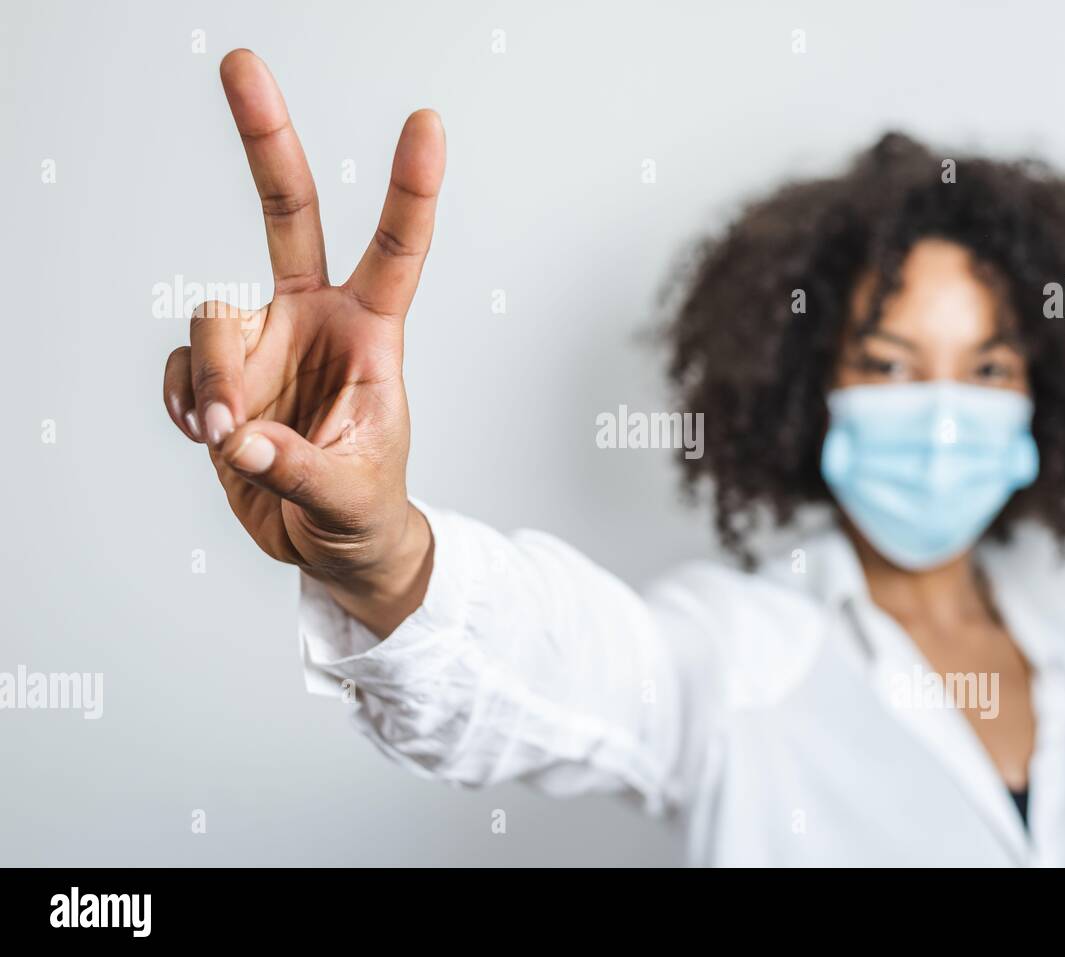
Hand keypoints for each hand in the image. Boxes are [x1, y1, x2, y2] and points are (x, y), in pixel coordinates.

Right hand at [162, 49, 442, 635]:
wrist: (330, 544)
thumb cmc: (365, 508)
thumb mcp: (352, 496)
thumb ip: (300, 469)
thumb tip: (242, 439)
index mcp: (372, 333)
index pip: (396, 250)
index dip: (409, 188)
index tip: (426, 122)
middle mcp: (314, 318)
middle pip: (289, 213)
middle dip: (266, 140)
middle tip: (241, 63)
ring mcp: (262, 341)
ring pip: (212, 317)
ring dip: (212, 380)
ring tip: (232, 438)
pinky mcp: (218, 373)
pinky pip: (179, 363)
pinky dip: (184, 400)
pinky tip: (210, 434)